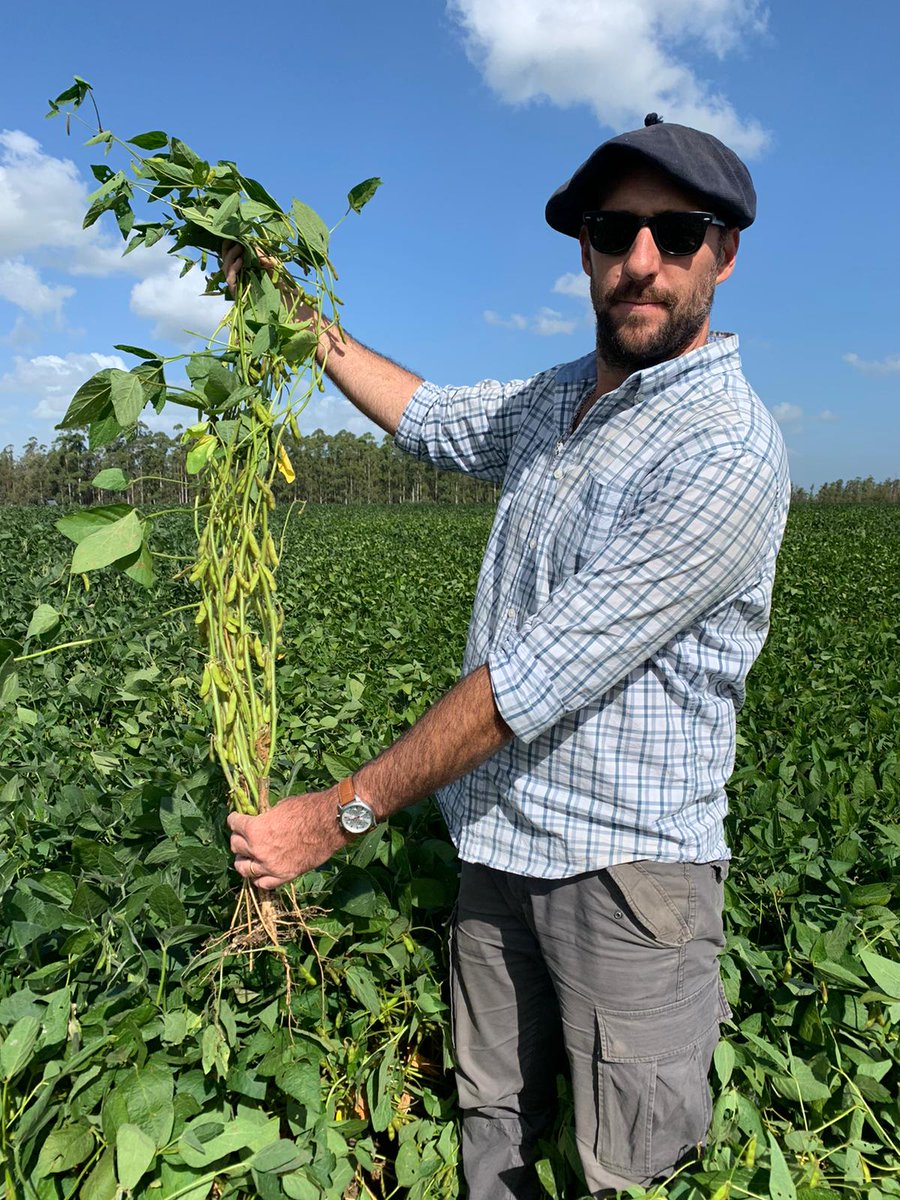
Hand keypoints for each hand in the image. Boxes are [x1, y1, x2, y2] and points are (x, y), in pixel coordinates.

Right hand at [221, 239, 318, 326]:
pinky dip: (233, 268)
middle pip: (225, 259)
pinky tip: (240, 261)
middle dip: (229, 248)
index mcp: (244, 267)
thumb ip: (265, 256)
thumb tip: (255, 250)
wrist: (286, 302)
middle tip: (237, 241)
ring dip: (231, 256)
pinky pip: (230, 278)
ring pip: (225, 267)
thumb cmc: (281, 283)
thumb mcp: (275, 265)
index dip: (230, 244)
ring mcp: (238, 284)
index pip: (231, 253)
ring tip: (240, 248)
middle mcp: (239, 275)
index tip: (235, 235)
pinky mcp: (237, 292)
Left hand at [227, 787, 348, 889]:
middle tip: (243, 836)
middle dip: (238, 839)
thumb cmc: (308, 809)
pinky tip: (261, 871)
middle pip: (236, 847)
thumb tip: (261, 819)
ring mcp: (270, 866)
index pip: (234, 824)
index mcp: (255, 829)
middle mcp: (258, 850)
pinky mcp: (284, 876)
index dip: (235, 819)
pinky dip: (259, 878)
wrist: (330, 824)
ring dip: (243, 860)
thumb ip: (266, 817)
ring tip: (247, 856)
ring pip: (244, 869)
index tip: (236, 818)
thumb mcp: (281, 807)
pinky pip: (263, 883)